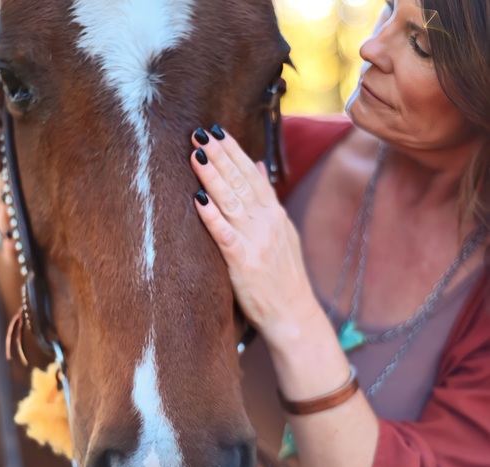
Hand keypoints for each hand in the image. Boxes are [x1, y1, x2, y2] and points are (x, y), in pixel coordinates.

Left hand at [190, 127, 320, 342]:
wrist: (294, 313)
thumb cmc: (283, 275)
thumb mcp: (282, 231)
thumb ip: (268, 199)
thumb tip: (256, 165)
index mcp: (275, 214)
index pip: (252, 175)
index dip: (233, 152)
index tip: (217, 131)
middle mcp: (267, 223)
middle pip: (241, 183)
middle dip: (220, 156)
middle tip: (200, 132)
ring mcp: (256, 242)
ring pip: (231, 203)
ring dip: (213, 177)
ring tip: (196, 154)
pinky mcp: (244, 263)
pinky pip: (225, 235)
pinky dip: (212, 216)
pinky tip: (198, 199)